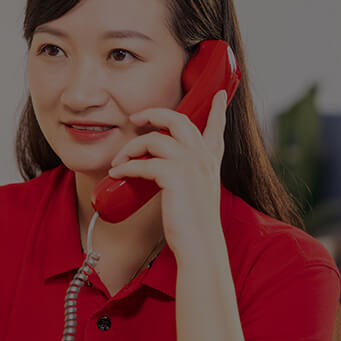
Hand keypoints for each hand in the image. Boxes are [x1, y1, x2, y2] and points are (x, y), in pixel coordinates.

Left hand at [105, 90, 229, 256]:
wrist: (199, 246)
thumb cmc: (193, 226)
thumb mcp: (195, 194)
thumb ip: (185, 176)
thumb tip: (159, 167)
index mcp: (211, 162)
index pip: (217, 129)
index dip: (218, 110)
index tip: (221, 95)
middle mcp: (204, 158)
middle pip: (178, 120)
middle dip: (154, 114)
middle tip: (136, 118)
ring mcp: (191, 164)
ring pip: (154, 139)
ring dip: (131, 147)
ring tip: (119, 161)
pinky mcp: (175, 176)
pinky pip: (143, 162)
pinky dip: (127, 166)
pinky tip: (118, 174)